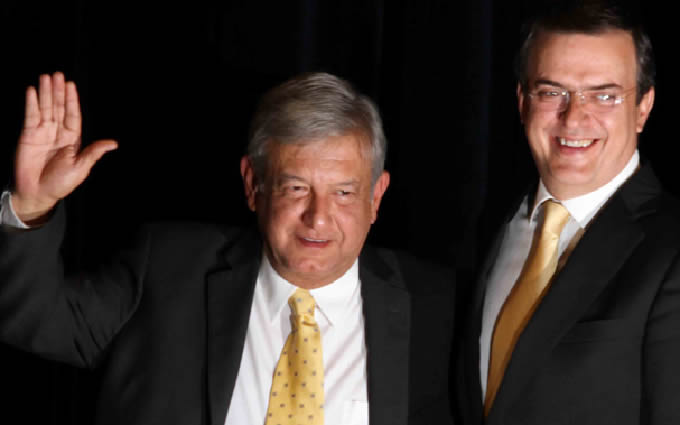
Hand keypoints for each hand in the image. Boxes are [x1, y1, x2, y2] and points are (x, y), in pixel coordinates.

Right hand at [12, 72, 117, 222]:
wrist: (37, 193)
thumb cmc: (61, 183)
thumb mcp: (81, 167)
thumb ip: (94, 152)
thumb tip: (114, 143)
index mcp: (72, 139)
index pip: (73, 115)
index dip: (72, 100)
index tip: (71, 85)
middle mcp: (58, 133)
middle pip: (59, 107)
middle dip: (58, 91)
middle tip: (58, 74)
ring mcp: (42, 133)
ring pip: (45, 108)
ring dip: (45, 93)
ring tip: (45, 77)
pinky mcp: (28, 136)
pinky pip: (30, 117)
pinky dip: (31, 104)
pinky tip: (32, 91)